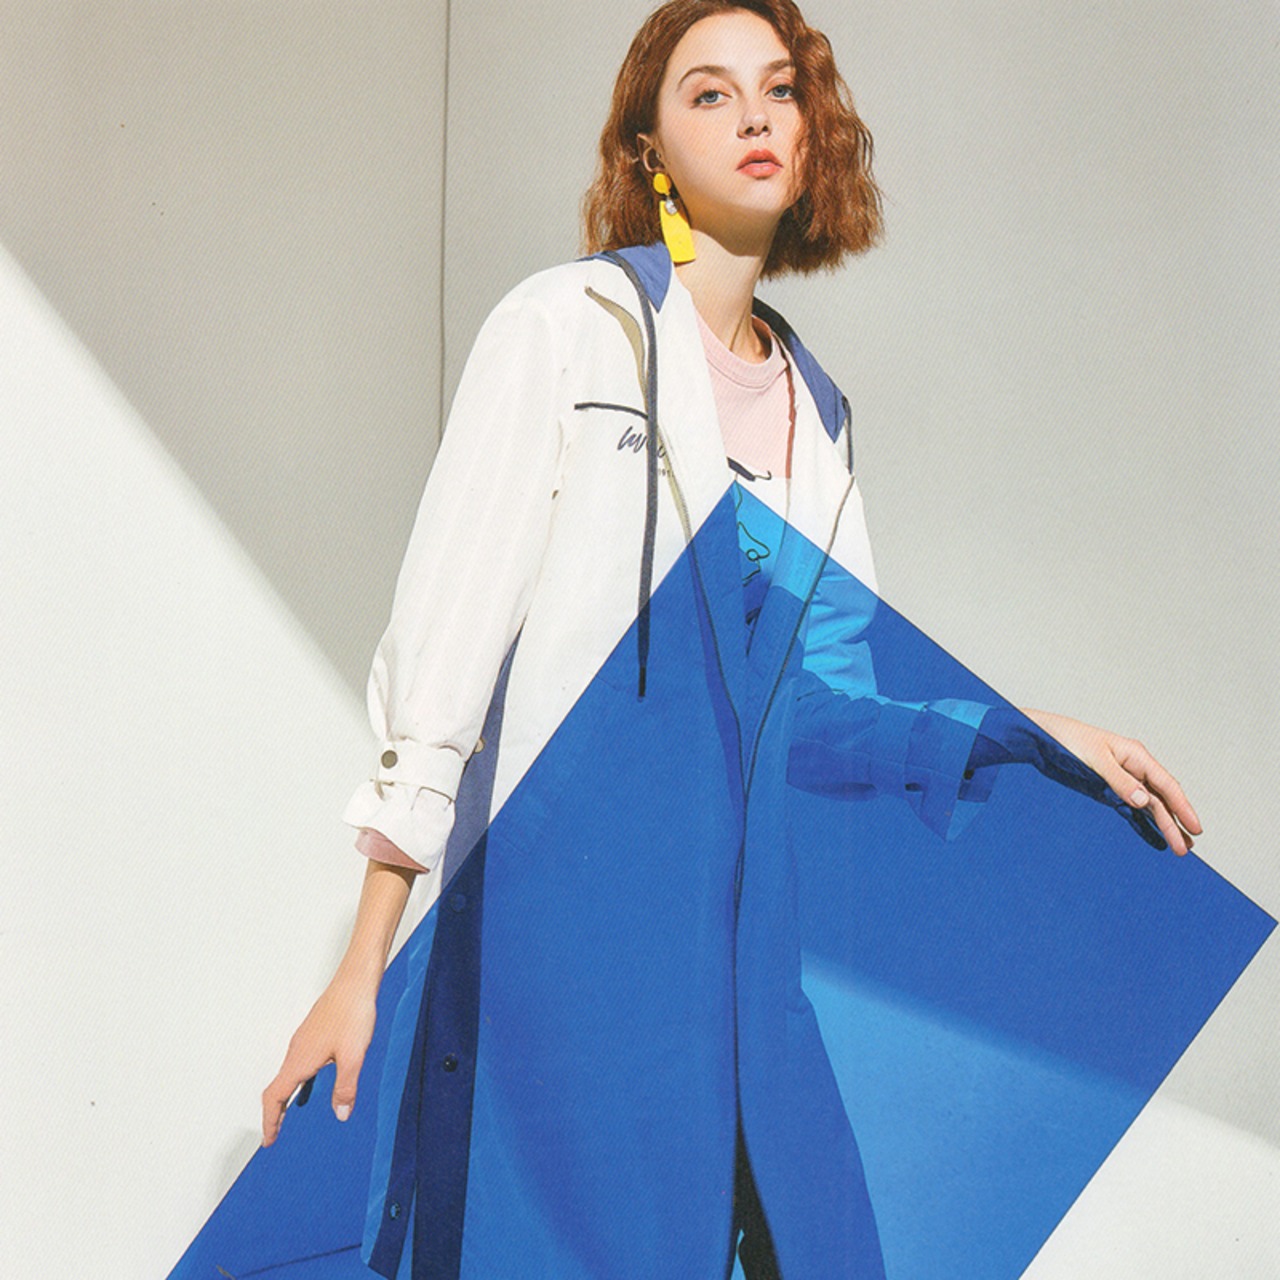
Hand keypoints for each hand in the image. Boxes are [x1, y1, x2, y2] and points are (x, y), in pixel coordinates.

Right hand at [260, 976, 377, 1146]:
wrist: (356, 981)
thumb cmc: (353, 1014)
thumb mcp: (353, 1057)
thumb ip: (345, 1088)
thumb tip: (340, 1114)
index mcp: (300, 1060)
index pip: (274, 1097)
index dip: (270, 1121)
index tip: (268, 1140)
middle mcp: (296, 1050)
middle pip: (276, 1087)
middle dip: (275, 1113)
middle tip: (275, 1134)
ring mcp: (304, 1040)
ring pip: (288, 1074)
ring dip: (286, 1096)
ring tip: (291, 1113)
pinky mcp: (314, 1033)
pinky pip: (300, 1063)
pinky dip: (301, 1080)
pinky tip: (315, 1083)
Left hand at [1019, 708, 1201, 855]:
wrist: (1044, 738)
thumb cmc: (1069, 740)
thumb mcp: (1096, 759)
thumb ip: (1120, 780)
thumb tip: (1143, 800)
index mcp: (1136, 756)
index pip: (1166, 785)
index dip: (1183, 806)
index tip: (1195, 826)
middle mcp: (1134, 768)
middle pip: (1161, 799)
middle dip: (1175, 822)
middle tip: (1186, 848)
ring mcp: (1123, 781)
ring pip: (1150, 806)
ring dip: (1164, 825)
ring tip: (1179, 846)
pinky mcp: (1109, 790)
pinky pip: (1132, 810)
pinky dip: (1143, 824)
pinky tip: (1154, 836)